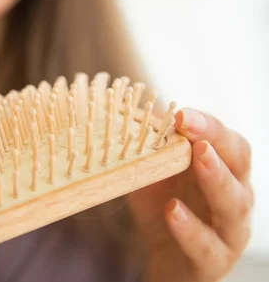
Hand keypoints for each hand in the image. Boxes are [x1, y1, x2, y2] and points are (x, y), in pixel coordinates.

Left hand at [129, 108, 253, 281]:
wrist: (166, 260)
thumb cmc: (166, 207)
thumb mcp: (154, 172)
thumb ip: (149, 146)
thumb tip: (135, 112)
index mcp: (223, 169)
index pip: (226, 140)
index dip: (207, 124)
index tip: (181, 113)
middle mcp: (235, 195)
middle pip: (239, 163)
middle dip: (216, 140)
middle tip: (192, 126)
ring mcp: (230, 230)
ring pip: (233, 203)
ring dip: (217, 178)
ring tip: (198, 157)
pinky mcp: (215, 260)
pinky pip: (207, 244)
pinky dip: (190, 227)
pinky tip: (172, 209)